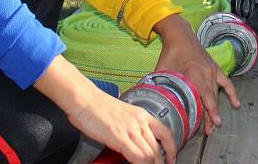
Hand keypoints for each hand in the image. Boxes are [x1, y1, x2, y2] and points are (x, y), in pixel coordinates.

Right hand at [34, 57, 176, 163]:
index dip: (172, 149)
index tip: (171, 159)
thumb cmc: (98, 107)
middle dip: (162, 161)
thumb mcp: (123, 114)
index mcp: (143, 115)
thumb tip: (134, 141)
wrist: (86, 99)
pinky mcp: (120, 137)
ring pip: (150, 154)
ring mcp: (131, 130)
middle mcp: (140, 122)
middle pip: (158, 148)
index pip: (166, 133)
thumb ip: (131, 126)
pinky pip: (137, 156)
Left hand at [154, 15, 239, 134]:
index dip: (207, 112)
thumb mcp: (162, 70)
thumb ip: (161, 86)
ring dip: (216, 109)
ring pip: (216, 93)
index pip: (202, 97)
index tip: (210, 125)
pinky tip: (236, 104)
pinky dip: (232, 93)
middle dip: (210, 116)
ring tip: (215, 124)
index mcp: (193, 73)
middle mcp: (206, 73)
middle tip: (209, 131)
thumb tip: (152, 102)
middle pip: (210, 98)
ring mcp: (212, 70)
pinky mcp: (215, 68)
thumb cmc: (170, 53)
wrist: (180, 35)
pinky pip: (227, 82)